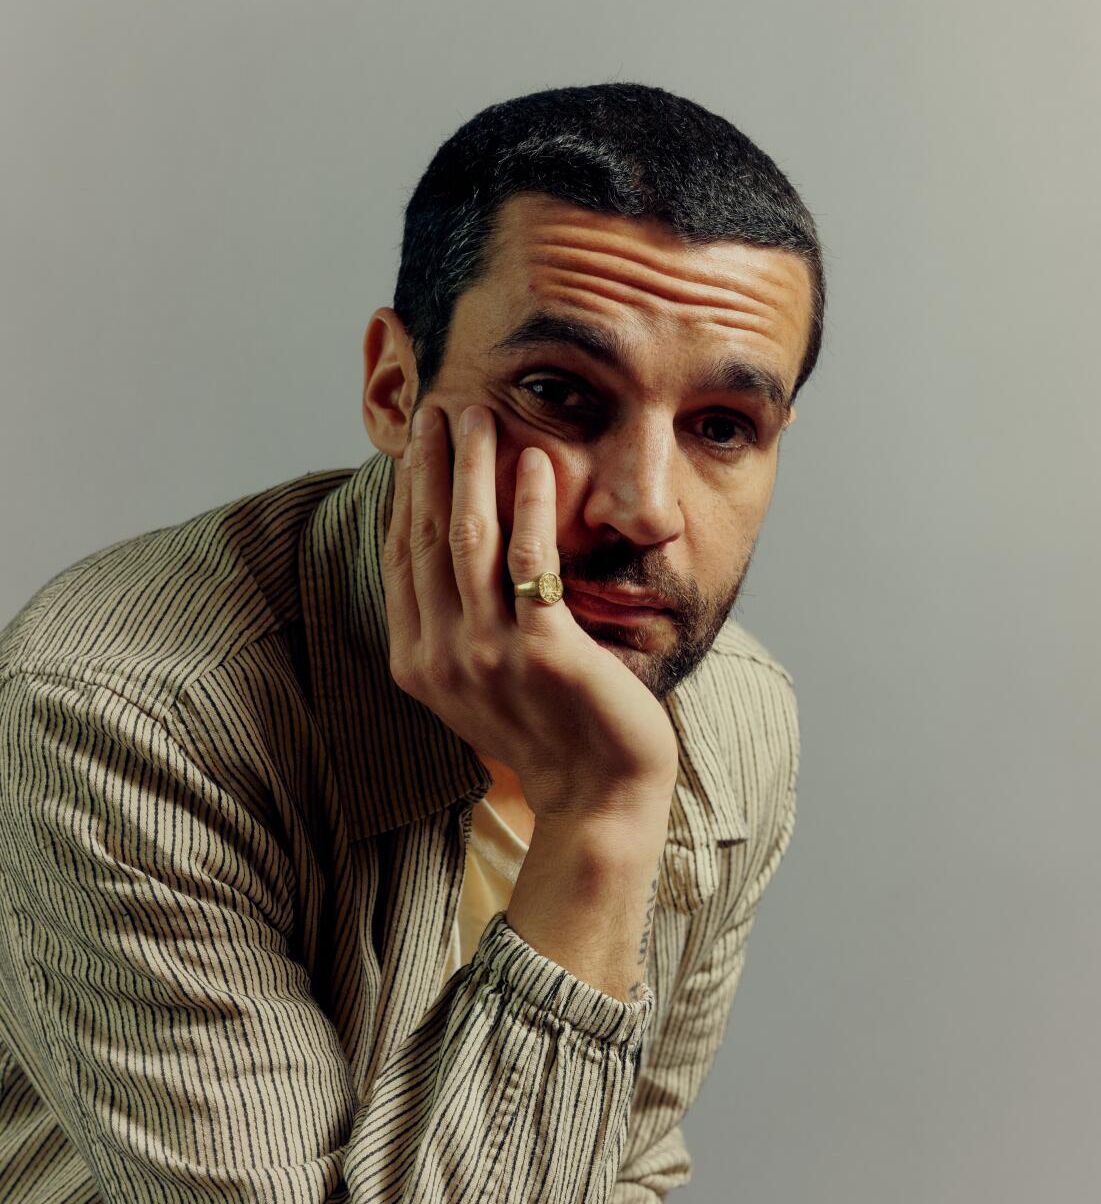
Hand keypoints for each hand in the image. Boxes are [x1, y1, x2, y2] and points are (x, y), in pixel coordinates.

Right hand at [382, 403, 679, 821]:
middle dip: (432, 464)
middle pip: (427, 538)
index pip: (401, 558)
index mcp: (419, 663)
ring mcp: (490, 657)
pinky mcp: (545, 651)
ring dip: (473, 468)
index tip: (416, 443)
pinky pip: (531, 560)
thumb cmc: (549, 734)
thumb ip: (454, 629)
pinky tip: (536, 461)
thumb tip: (447, 559)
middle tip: (439, 406)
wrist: (597, 797)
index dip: (406, 493)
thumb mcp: (480, 684)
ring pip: (469, 539)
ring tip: (480, 415)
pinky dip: (530, 504)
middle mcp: (442, 658)